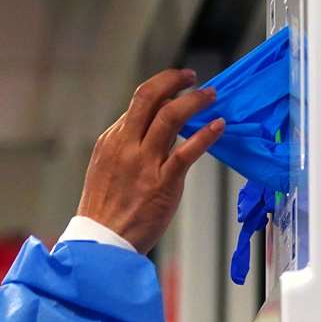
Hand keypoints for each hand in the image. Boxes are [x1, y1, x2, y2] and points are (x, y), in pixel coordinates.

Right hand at [75, 68, 224, 254]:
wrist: (101, 244)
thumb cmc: (106, 212)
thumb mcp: (106, 170)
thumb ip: (126, 148)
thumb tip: (149, 129)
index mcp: (111, 142)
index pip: (138, 103)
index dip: (162, 89)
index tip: (176, 86)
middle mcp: (125, 146)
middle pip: (149, 97)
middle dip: (174, 80)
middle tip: (192, 78)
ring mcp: (143, 163)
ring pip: (171, 116)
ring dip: (195, 100)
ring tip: (210, 96)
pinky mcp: (162, 183)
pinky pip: (188, 150)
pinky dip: (206, 133)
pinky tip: (219, 126)